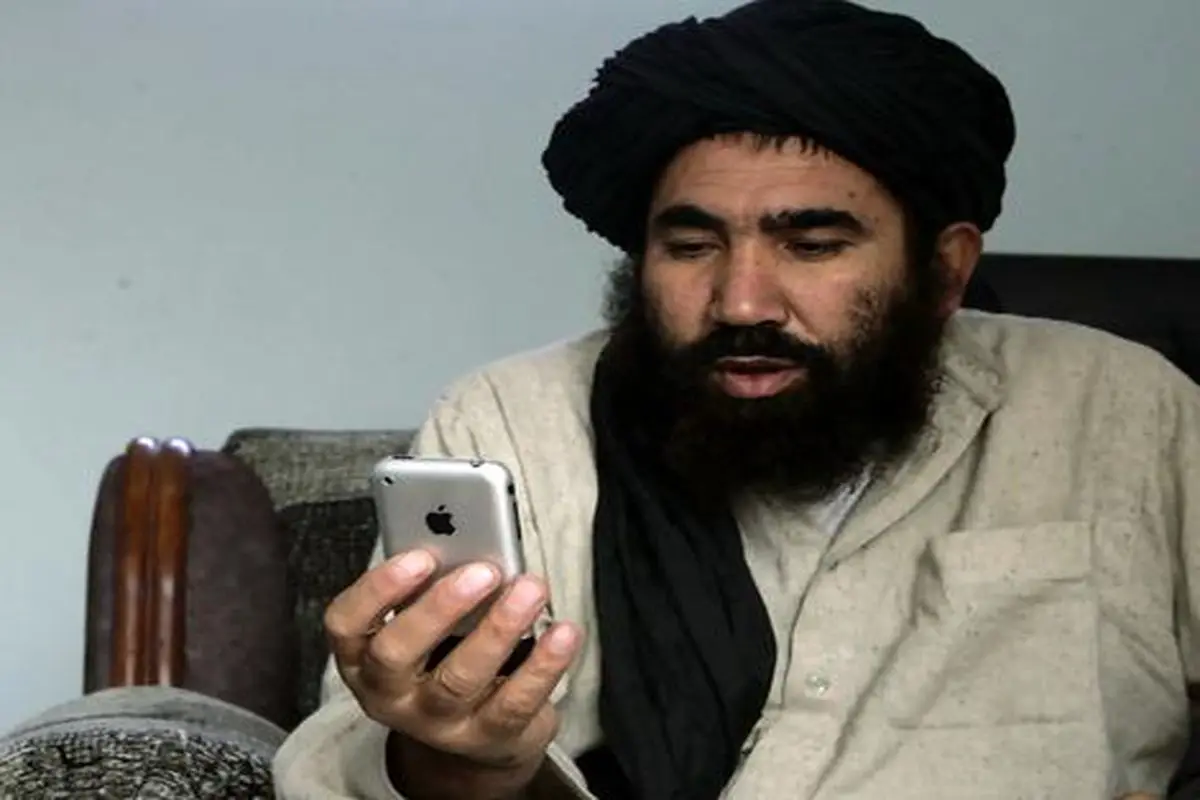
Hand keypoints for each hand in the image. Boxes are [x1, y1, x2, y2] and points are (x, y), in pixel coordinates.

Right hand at [325, 550, 581, 795]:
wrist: (475, 735)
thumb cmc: (446, 654)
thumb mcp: (427, 622)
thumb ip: (434, 584)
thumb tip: (470, 537)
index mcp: (363, 655)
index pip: (346, 624)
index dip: (377, 588)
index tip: (420, 555)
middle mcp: (391, 694)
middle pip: (397, 654)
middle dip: (440, 607)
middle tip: (485, 570)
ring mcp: (438, 723)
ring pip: (460, 678)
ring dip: (499, 628)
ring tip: (530, 588)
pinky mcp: (489, 738)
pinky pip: (515, 702)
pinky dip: (544, 664)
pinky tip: (563, 632)